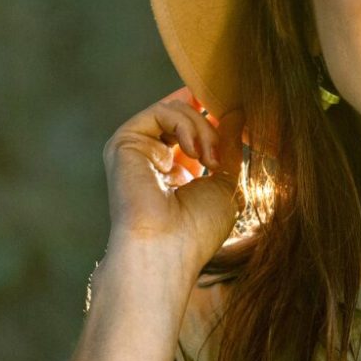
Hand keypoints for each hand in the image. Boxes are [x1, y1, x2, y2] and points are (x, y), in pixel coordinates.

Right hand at [102, 85, 245, 265]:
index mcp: (174, 173)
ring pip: (174, 110)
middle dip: (210, 126)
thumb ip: (229, 146)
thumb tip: (236, 112)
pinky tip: (194, 152)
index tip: (235, 115)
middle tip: (220, 158)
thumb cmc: (198, 230)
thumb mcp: (226, 183)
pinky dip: (186, 124)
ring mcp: (136, 150)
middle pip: (183, 116)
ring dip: (202, 128)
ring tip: (211, 160)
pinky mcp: (124, 142)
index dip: (211, 119)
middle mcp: (152, 160)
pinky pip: (161, 111)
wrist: (167, 249)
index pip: (189, 131)